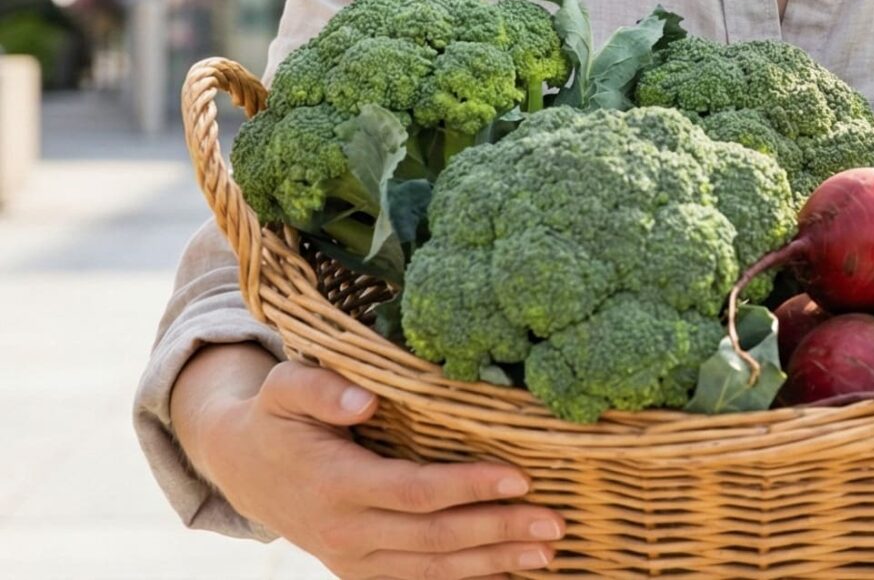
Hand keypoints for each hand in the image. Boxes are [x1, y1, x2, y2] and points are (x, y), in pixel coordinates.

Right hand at [175, 351, 564, 578]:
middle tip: (555, 523)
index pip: (413, 490)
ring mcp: (351, 557)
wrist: (241, 468)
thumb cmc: (276, 417)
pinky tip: (510, 570)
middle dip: (498, 531)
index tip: (521, 478)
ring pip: (431, 568)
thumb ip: (321, 389)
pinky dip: (465, 578)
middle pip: (434, 536)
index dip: (468, 486)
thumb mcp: (285, 388)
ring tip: (547, 552)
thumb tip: (365, 399)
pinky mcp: (359, 570)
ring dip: (493, 562)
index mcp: (334, 484)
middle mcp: (344, 531)